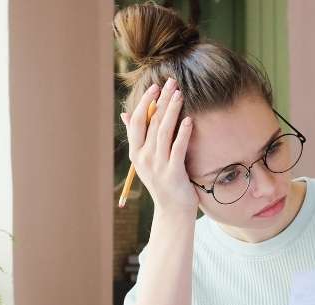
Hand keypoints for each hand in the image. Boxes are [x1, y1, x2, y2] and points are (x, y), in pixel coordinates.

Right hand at [121, 77, 198, 214]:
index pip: (137, 121)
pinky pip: (178, 148)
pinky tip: (189, 120)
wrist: (173, 210)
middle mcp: (144, 158)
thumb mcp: (146, 159)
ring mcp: (158, 165)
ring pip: (164, 132)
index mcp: (136, 152)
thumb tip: (125, 114)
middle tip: (172, 83)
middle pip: (151, 123)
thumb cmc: (163, 181)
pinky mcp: (173, 173)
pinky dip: (183, 133)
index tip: (156, 87)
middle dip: (161, 101)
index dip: (146, 102)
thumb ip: (137, 137)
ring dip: (172, 111)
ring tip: (180, 95)